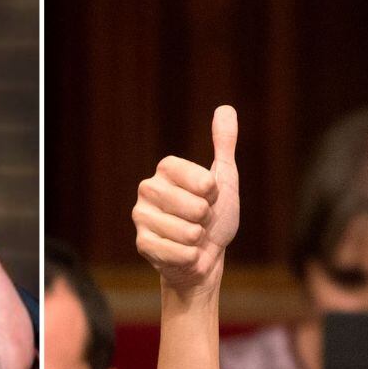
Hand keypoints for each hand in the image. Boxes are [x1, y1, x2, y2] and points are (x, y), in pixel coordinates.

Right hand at [134, 105, 240, 297]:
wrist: (204, 259)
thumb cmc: (214, 219)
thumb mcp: (224, 179)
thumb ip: (223, 145)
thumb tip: (226, 109)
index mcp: (166, 169)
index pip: (203, 180)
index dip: (214, 194)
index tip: (210, 197)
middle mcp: (148, 188)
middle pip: (197, 207)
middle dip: (207, 220)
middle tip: (200, 222)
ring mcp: (141, 217)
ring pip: (189, 232)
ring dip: (198, 241)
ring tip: (191, 238)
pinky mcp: (141, 244)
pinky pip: (180, 252)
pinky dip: (190, 257)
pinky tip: (183, 254)